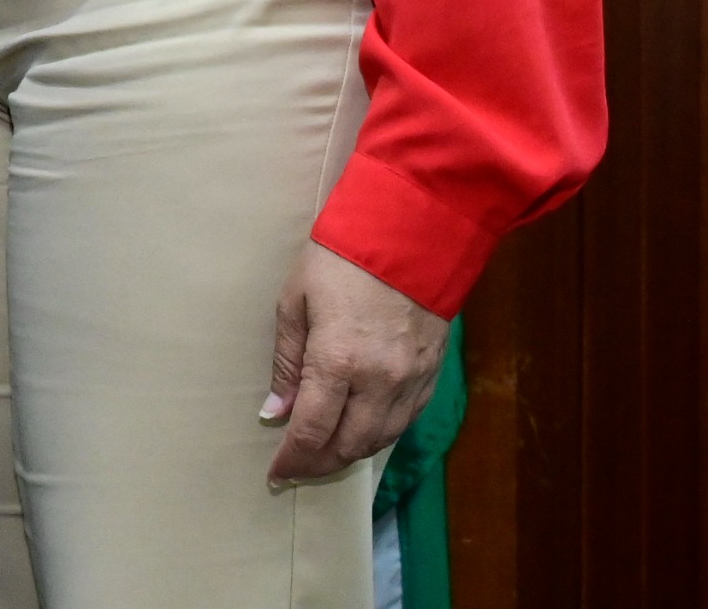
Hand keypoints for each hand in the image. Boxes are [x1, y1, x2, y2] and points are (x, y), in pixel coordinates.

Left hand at [263, 241, 449, 481]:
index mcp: (337, 361)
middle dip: (320, 463)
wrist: (410, 233)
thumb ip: (287, 363)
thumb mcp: (295, 301)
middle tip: (297, 466)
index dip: (293, 459)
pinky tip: (359, 429)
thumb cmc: (340, 260)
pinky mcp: (432, 375)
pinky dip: (379, 434)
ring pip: (380, 439)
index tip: (275, 473)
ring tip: (323, 451)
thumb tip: (275, 412)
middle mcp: (379, 381)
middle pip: (349, 445)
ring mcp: (411, 380)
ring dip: (350, 452)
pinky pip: (405, 422)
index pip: (312, 430)